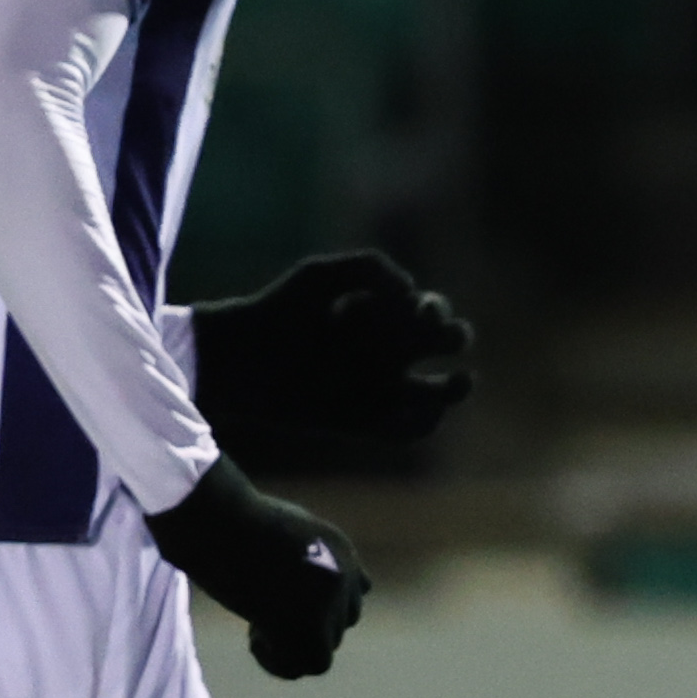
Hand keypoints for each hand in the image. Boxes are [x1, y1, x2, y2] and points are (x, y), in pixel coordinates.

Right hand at [149, 455, 370, 678]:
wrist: (221, 525)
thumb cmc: (233, 522)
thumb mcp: (278, 531)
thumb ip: (299, 559)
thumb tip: (292, 598)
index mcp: (339, 548)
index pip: (355, 590)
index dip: (318, 602)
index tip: (282, 594)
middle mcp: (343, 576)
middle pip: (341, 621)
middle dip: (306, 624)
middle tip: (263, 610)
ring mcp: (328, 602)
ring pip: (328, 645)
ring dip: (292, 643)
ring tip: (256, 624)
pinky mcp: (307, 625)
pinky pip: (315, 664)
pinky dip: (285, 662)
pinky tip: (254, 638)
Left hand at [189, 250, 475, 472]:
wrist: (239, 359)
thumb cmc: (278, 311)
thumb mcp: (320, 276)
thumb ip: (371, 266)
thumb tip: (412, 290)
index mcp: (380, 318)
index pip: (431, 312)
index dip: (436, 308)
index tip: (415, 307)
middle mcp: (385, 353)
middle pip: (447, 345)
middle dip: (453, 336)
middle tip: (426, 334)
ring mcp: (378, 389)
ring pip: (441, 393)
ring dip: (457, 387)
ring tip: (454, 381)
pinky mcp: (365, 423)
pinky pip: (413, 431)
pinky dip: (427, 420)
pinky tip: (413, 403)